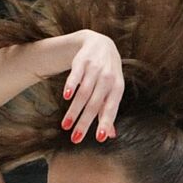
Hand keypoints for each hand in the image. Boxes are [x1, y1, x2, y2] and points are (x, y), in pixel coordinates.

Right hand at [61, 30, 123, 144]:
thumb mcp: (112, 90)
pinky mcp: (83, 60)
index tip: (99, 138)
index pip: (111, 108)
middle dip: (84, 122)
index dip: (106, 123)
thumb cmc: (107, 73)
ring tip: (65, 125)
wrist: (101, 44)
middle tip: (75, 138)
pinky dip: (72, 84)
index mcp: (117, 88)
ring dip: (74, 110)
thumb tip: (109, 135)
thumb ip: (108, 111)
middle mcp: (108, 78)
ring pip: (84, 92)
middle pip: (94, 104)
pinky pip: (76, 74)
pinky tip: (66, 96)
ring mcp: (95, 68)